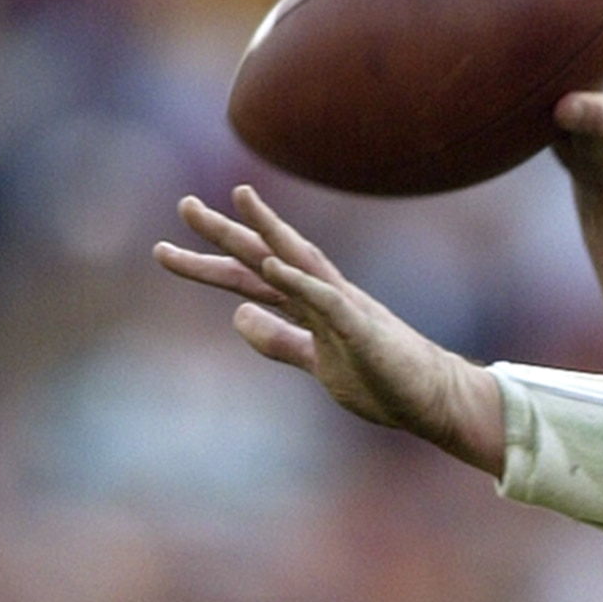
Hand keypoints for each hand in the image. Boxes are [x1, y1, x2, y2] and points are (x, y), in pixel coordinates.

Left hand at [154, 185, 501, 463]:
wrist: (434, 399)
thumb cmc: (382, 379)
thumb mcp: (315, 361)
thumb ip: (278, 339)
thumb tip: (237, 316)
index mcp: (309, 305)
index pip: (251, 278)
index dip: (210, 263)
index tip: (168, 248)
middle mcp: (323, 295)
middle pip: (265, 258)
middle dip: (224, 234)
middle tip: (184, 205)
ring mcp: (344, 308)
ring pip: (299, 262)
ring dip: (268, 232)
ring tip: (237, 201)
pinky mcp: (362, 329)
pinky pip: (326, 300)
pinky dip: (299, 280)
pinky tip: (273, 263)